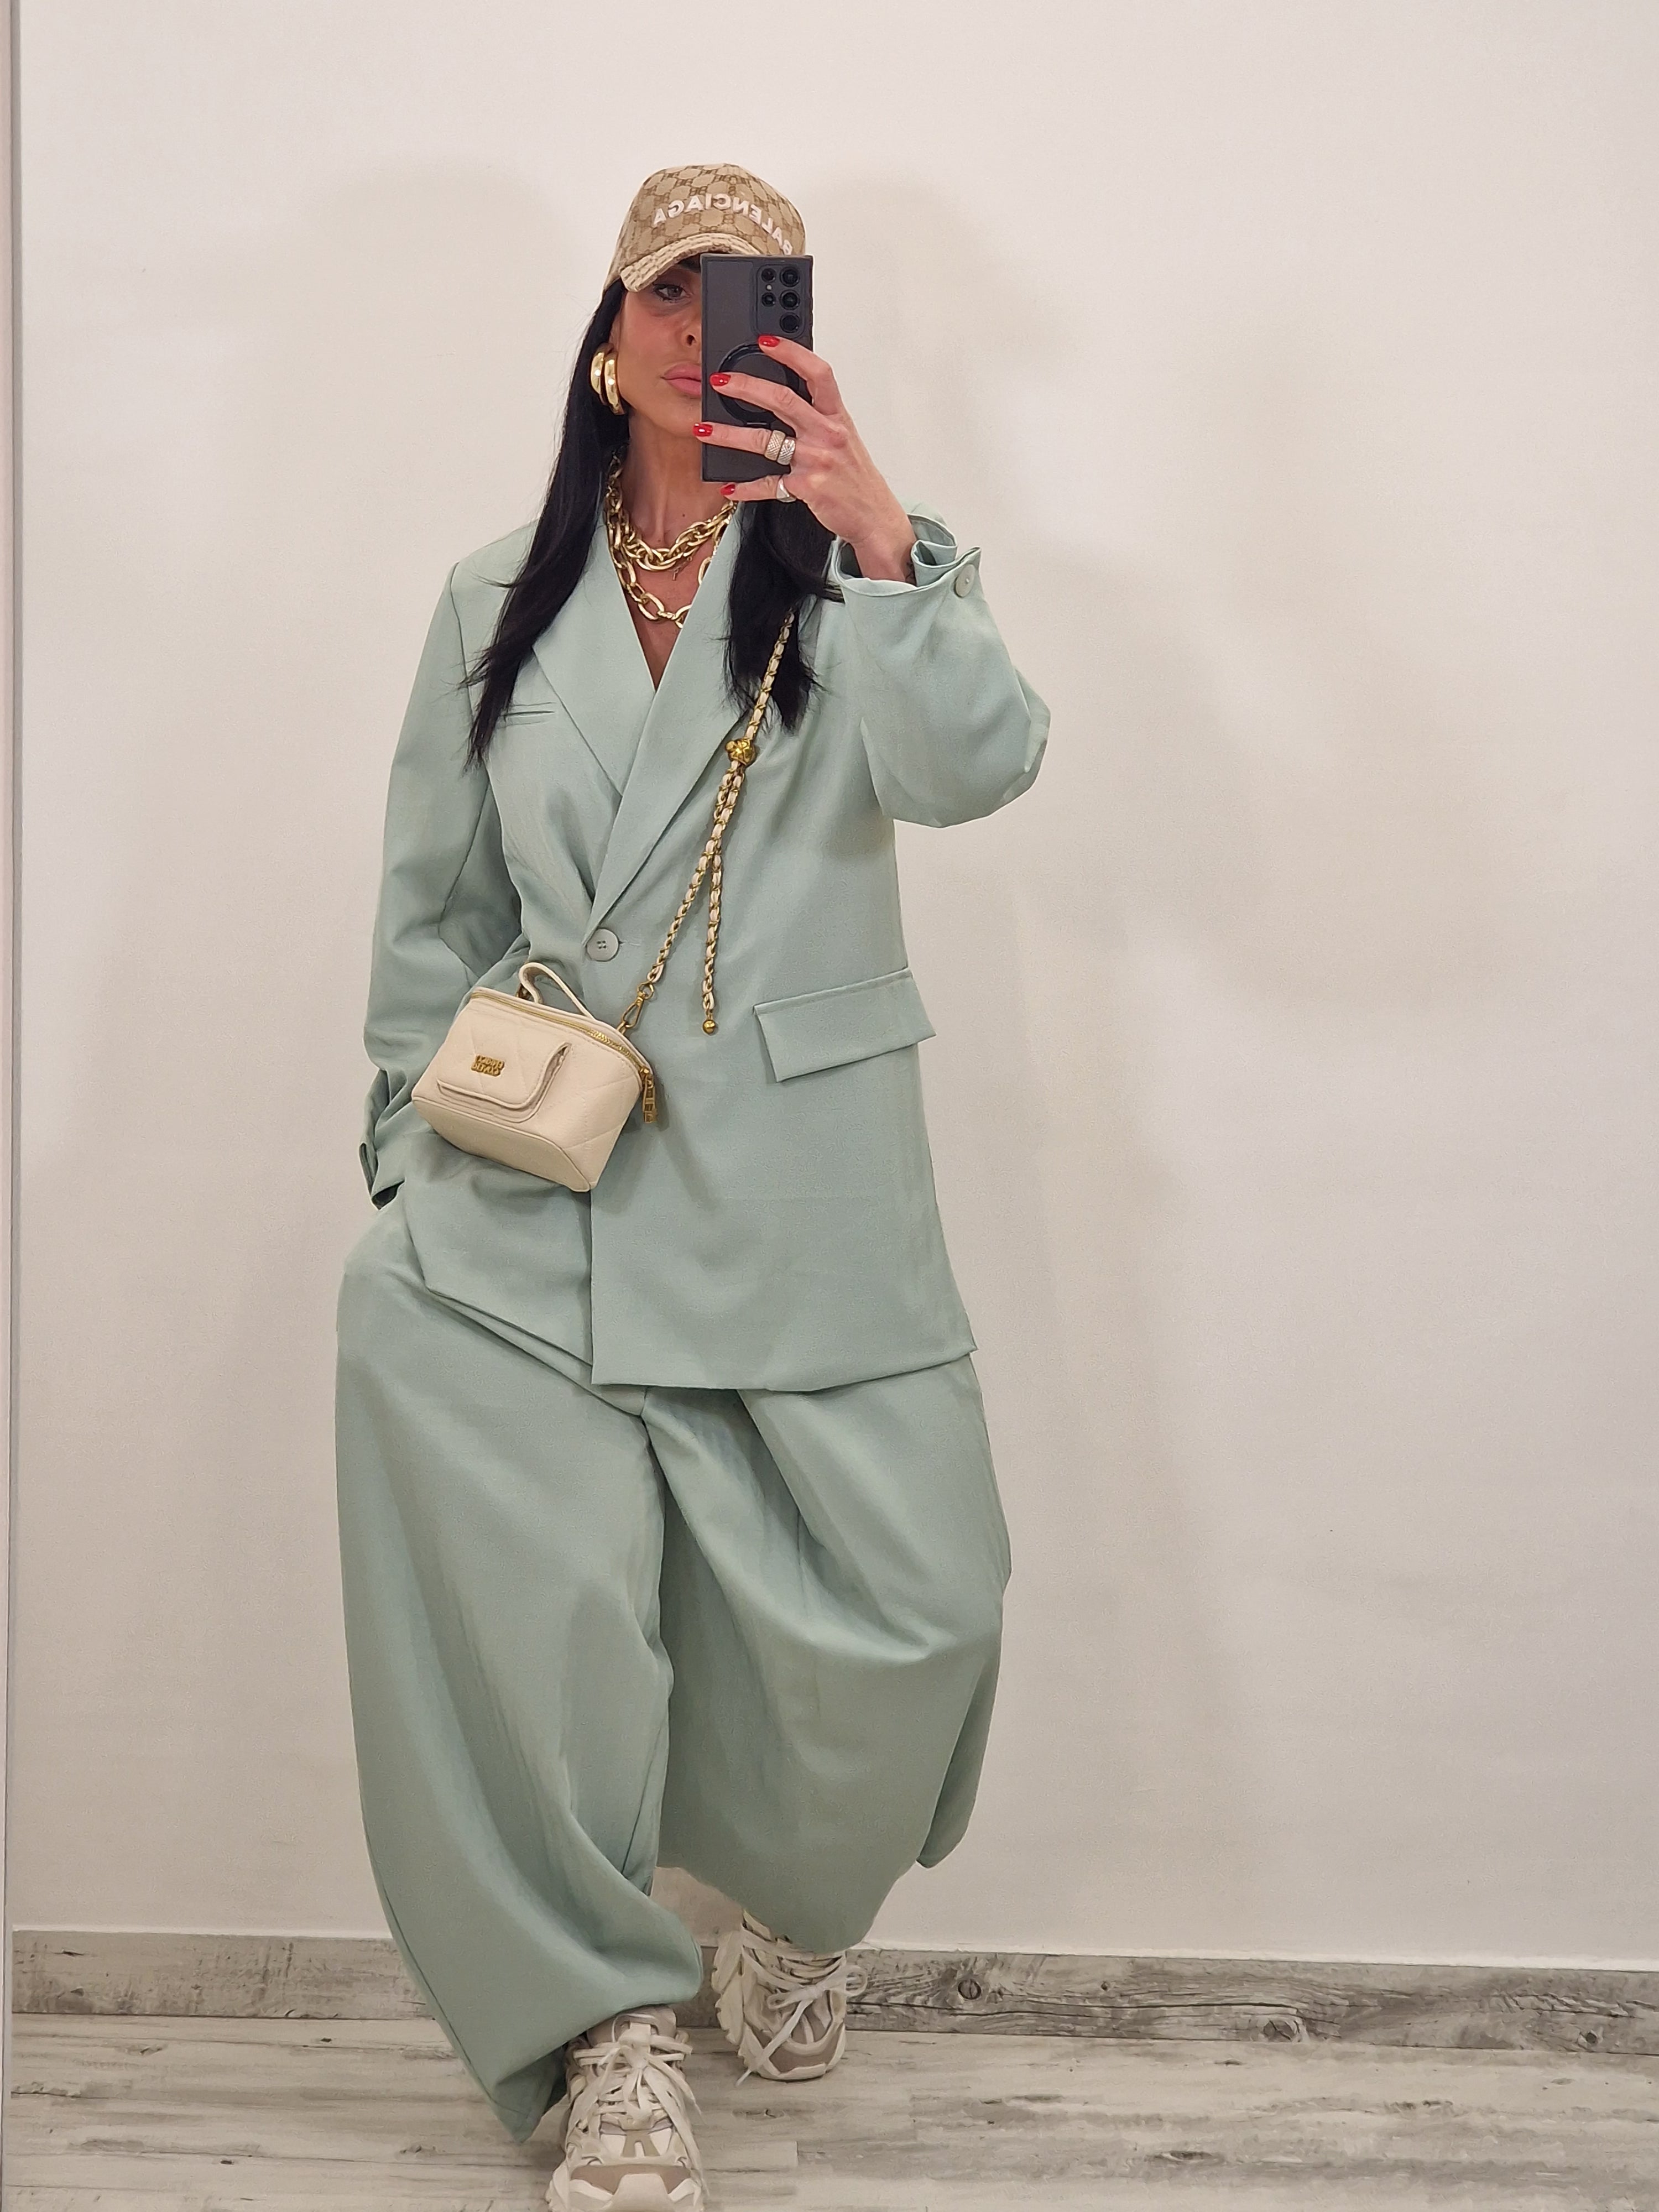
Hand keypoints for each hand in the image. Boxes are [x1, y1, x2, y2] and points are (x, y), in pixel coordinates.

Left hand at [696, 336, 916, 581]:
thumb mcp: (842, 437)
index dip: (791, 352)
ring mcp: (816, 461)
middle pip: (783, 399)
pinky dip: (746, 488)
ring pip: (765, 440)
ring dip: (729, 435)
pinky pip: (768, 484)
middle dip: (746, 387)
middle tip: (719, 381)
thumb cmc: (855, 476)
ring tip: (703, 430)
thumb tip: (780, 394)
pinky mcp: (806, 488)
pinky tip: (729, 486)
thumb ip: (817, 415)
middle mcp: (827, 434)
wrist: (875, 517)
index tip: (765, 341)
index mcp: (836, 416)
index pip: (817, 373)